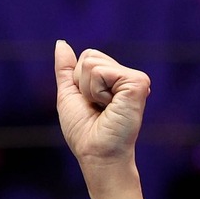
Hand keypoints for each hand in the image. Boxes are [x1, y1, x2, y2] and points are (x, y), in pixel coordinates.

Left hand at [53, 40, 146, 198]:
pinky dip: (96, 92)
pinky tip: (110, 107)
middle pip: (90, 56)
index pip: (88, 57)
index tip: (90, 104)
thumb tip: (61, 43)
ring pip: (93, 63)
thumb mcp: (70, 95)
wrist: (96, 154)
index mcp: (114, 78)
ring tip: (103, 108)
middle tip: (96, 107)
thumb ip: (66, 70)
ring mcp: (135, 79)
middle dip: (82, 84)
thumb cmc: (84, 132)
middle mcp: (127, 76)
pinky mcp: (138, 83)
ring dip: (89, 90)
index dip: (78, 81)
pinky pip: (101, 72)